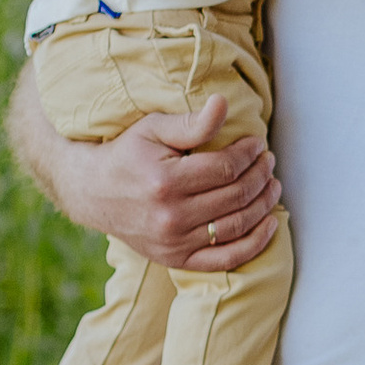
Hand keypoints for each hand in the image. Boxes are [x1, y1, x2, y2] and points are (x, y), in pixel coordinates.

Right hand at [50, 93, 283, 273]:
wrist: (92, 192)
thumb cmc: (127, 154)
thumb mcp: (152, 129)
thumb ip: (191, 123)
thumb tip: (223, 104)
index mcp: (166, 181)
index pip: (226, 168)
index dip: (249, 154)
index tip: (257, 144)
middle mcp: (171, 216)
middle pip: (236, 196)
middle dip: (261, 176)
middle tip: (268, 162)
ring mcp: (174, 243)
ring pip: (237, 226)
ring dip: (264, 204)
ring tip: (272, 185)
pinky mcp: (176, 260)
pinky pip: (226, 259)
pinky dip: (255, 244)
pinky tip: (270, 224)